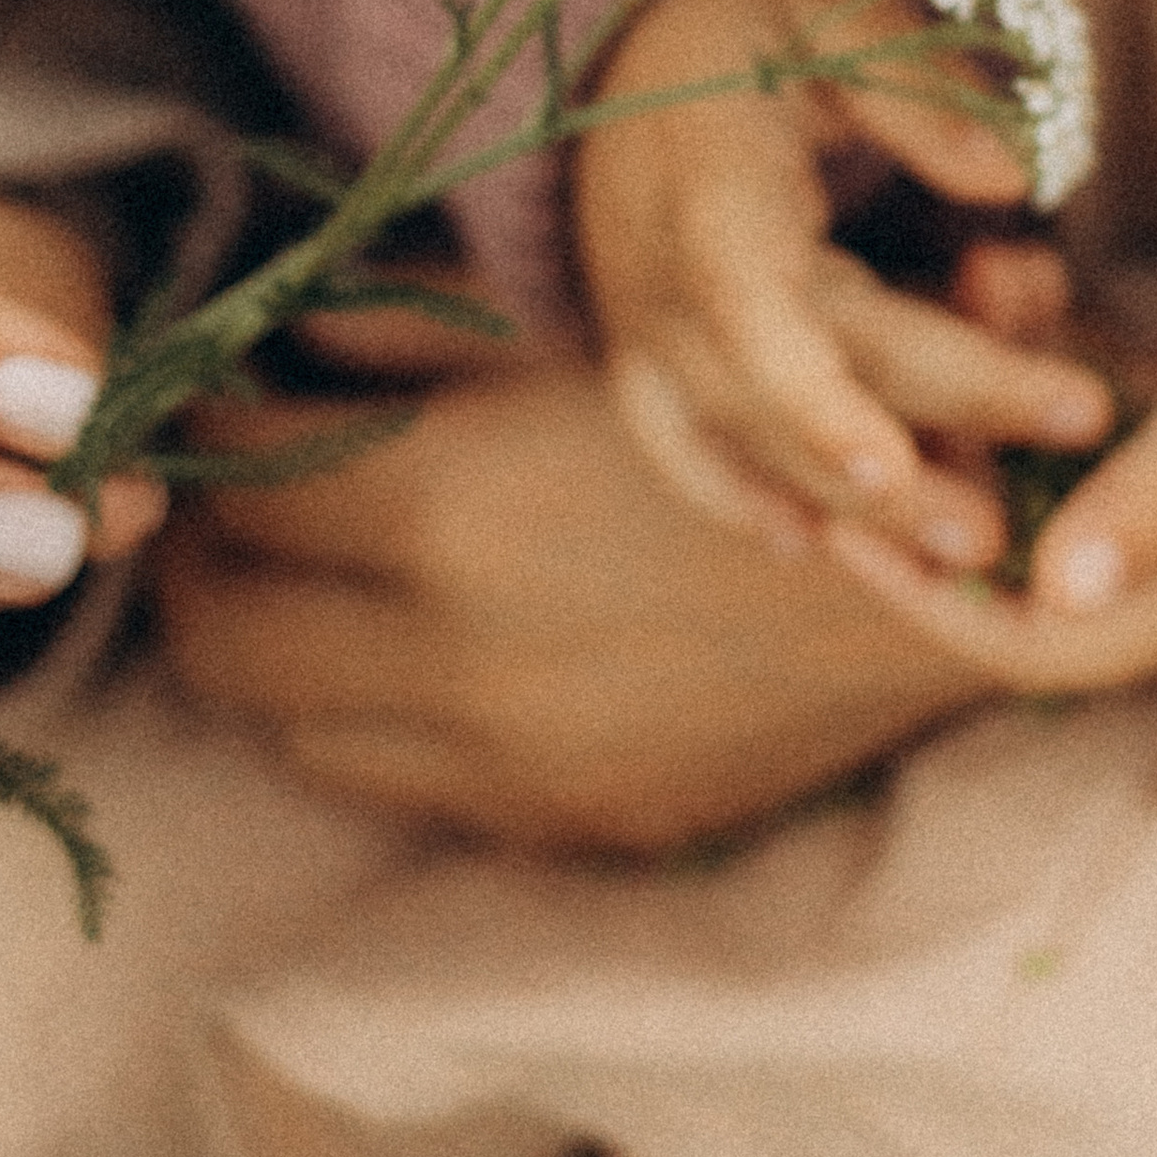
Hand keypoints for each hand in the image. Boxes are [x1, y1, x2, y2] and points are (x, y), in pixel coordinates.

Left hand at [149, 357, 991, 855]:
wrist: (956, 558)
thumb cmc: (776, 401)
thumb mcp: (582, 334)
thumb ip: (406, 334)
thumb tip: (277, 337)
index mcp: (443, 512)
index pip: (229, 491)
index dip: (200, 436)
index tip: (204, 404)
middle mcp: (452, 661)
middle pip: (220, 639)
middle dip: (202, 561)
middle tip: (221, 504)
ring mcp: (512, 766)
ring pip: (300, 732)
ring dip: (288, 651)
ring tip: (318, 576)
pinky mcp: (573, 822)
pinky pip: (413, 785)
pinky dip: (387, 719)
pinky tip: (428, 647)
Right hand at [576, 0, 1110, 568]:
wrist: (621, 34)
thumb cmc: (750, 16)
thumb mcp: (837, 11)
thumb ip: (922, 94)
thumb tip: (1010, 184)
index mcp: (711, 192)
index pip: (758, 314)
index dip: (819, 400)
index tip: (896, 464)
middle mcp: (666, 281)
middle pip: (796, 389)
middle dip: (925, 444)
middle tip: (1036, 494)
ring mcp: (648, 330)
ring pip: (751, 442)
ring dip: (855, 507)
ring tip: (974, 546)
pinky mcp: (644, 354)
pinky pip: (683, 450)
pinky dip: (739, 499)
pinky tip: (809, 544)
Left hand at [825, 173, 1156, 691]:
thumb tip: (1051, 595)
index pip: (1028, 643)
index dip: (925, 597)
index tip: (838, 522)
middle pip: (1010, 556)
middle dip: (931, 478)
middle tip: (855, 394)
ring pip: (1033, 463)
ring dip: (978, 392)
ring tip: (948, 293)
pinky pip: (1074, 395)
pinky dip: (1034, 342)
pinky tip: (1011, 262)